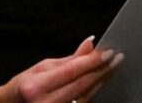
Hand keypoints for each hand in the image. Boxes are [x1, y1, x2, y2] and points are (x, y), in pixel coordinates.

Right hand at [0, 36, 122, 102]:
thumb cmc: (24, 86)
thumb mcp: (41, 68)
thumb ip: (68, 60)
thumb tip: (89, 45)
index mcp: (35, 87)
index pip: (70, 72)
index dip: (91, 61)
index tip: (108, 51)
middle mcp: (45, 102)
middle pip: (81, 85)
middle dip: (100, 70)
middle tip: (117, 57)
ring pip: (86, 95)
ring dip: (100, 80)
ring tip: (112, 66)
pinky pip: (83, 102)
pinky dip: (93, 91)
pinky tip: (100, 80)